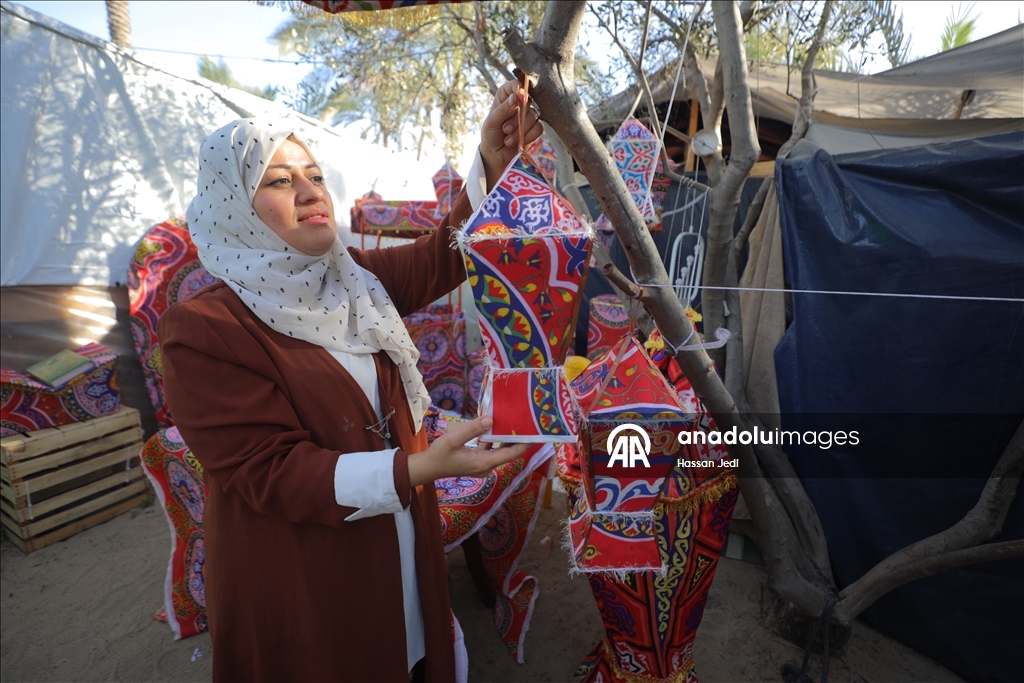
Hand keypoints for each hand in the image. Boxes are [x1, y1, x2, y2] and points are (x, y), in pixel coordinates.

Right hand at [407, 416, 530, 485]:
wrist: (427, 468)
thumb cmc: (439, 455)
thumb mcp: (454, 440)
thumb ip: (472, 429)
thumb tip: (491, 418)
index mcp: (484, 463)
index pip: (511, 454)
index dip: (524, 444)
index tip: (536, 433)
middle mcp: (486, 466)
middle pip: (508, 452)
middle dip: (518, 439)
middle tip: (527, 423)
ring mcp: (482, 464)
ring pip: (500, 451)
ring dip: (506, 438)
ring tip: (515, 422)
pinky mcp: (477, 461)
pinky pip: (491, 450)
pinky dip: (494, 439)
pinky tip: (494, 426)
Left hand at [480, 80, 543, 192]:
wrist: (496, 155)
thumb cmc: (490, 135)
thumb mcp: (492, 122)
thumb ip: (503, 109)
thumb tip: (516, 97)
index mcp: (505, 96)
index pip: (515, 85)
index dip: (518, 89)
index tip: (518, 97)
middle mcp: (518, 104)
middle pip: (527, 101)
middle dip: (516, 118)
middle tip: (505, 129)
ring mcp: (528, 116)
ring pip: (532, 116)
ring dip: (519, 130)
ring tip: (508, 139)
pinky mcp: (535, 128)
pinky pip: (538, 128)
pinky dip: (528, 136)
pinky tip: (518, 143)